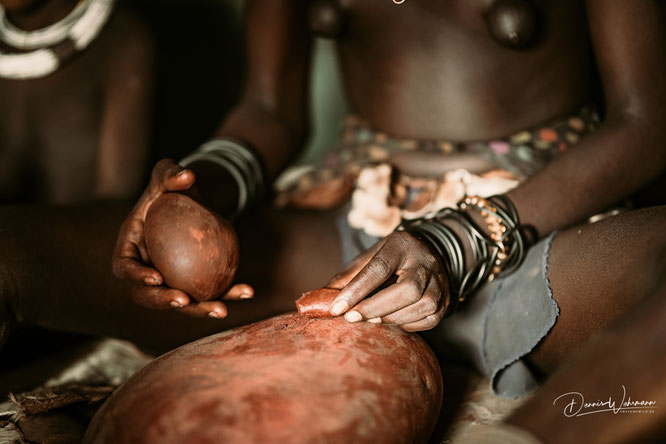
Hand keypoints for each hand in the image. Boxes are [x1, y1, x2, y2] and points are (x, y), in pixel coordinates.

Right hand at [112, 159, 252, 317]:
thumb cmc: (173, 188)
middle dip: (164, 303)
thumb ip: (170, 172)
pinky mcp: (192, 285)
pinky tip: (248, 291)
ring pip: (182, 303)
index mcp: (129, 249)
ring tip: (222, 310)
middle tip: (184, 301)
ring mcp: (169, 282)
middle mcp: (145, 271)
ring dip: (200, 310)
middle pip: (148, 295)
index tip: (156, 278)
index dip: (136, 277)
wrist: (191, 203)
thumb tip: (187, 176)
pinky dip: (228, 294)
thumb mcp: (167, 174)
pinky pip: (209, 293)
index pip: (125, 267)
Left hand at [326, 231, 448, 330]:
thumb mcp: (369, 256)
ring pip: (423, 305)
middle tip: (352, 318)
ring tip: (371, 320)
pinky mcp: (446, 299)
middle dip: (376, 307)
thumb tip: (321, 298)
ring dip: (392, 318)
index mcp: (401, 245)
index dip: (357, 290)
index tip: (336, 308)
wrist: (428, 251)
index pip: (379, 268)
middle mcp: (425, 261)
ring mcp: (440, 281)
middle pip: (408, 289)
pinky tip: (391, 322)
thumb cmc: (392, 256)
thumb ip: (348, 275)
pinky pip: (430, 319)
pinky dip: (408, 325)